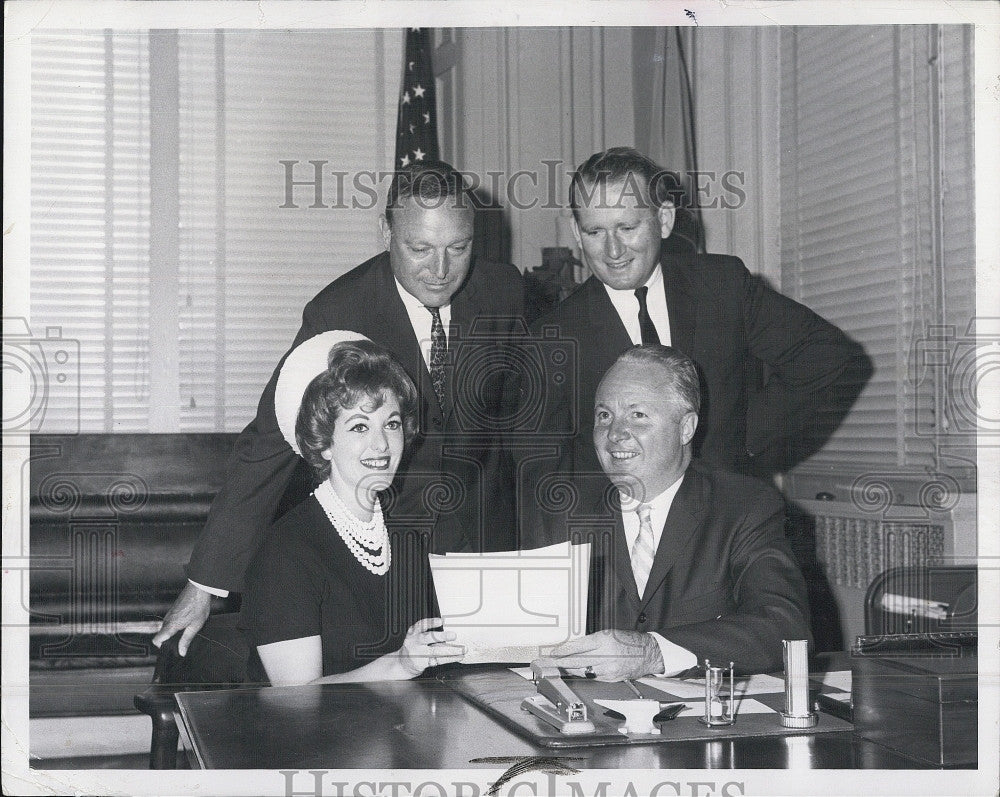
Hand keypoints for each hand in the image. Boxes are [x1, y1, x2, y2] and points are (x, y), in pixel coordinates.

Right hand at [151, 582, 211, 655]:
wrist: (199, 589)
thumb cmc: (198, 605)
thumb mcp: (195, 626)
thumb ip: (186, 640)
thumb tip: (181, 652)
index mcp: (171, 626)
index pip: (156, 640)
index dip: (161, 647)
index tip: (171, 649)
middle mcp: (167, 620)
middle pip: (161, 635)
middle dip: (169, 640)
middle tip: (182, 642)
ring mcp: (169, 613)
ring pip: (166, 627)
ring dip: (172, 632)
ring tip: (186, 632)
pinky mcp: (173, 609)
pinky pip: (170, 621)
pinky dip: (175, 625)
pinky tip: (187, 623)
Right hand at [396, 617, 463, 677]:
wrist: (401, 665)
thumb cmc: (413, 648)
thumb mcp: (417, 638)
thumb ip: (430, 635)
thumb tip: (449, 632)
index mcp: (413, 633)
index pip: (421, 625)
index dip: (431, 622)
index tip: (441, 621)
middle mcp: (415, 642)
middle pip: (428, 638)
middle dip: (442, 636)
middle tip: (454, 635)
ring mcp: (418, 654)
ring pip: (436, 651)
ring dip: (451, 650)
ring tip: (462, 649)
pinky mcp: (422, 664)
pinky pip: (438, 661)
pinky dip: (450, 658)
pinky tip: (458, 657)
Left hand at [536, 629, 662, 681]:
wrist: (648, 653)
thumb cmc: (628, 641)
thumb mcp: (608, 635)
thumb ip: (591, 642)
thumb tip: (573, 649)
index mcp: (604, 640)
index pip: (578, 646)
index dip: (564, 651)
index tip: (554, 653)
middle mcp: (606, 655)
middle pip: (578, 661)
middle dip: (563, 662)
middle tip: (552, 663)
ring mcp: (609, 669)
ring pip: (584, 671)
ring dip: (570, 670)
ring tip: (560, 668)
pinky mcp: (612, 679)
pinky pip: (593, 677)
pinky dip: (583, 674)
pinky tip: (576, 673)